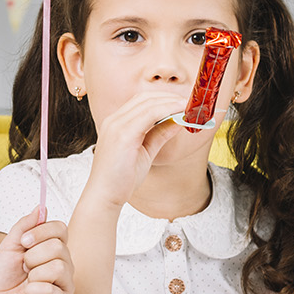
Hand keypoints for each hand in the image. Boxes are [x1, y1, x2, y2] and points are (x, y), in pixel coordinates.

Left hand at [0, 208, 73, 293]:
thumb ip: (24, 226)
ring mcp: (66, 287)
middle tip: (23, 269)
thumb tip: (41, 207)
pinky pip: (51, 290)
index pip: (61, 229)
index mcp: (55, 250)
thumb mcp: (9, 246)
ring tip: (26, 284)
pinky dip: (32, 291)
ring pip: (58, 268)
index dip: (40, 232)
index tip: (23, 242)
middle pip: (58, 248)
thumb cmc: (3, 277)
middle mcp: (65, 267)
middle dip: (32, 257)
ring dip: (33, 275)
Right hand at [79, 91, 190, 209]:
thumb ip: (159, 135)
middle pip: (145, 97)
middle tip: (190, 102)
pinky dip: (167, 110)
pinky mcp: (123, 135)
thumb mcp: (145, 152)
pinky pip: (149, 115)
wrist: (104, 196)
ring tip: (189, 106)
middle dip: (169, 97)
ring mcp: (117, 125)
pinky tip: (180, 114)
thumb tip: (178, 121)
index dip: (163, 98)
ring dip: (171, 102)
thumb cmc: (121, 178)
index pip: (140, 101)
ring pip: (148, 103)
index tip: (182, 103)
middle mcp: (114, 120)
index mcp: (116, 123)